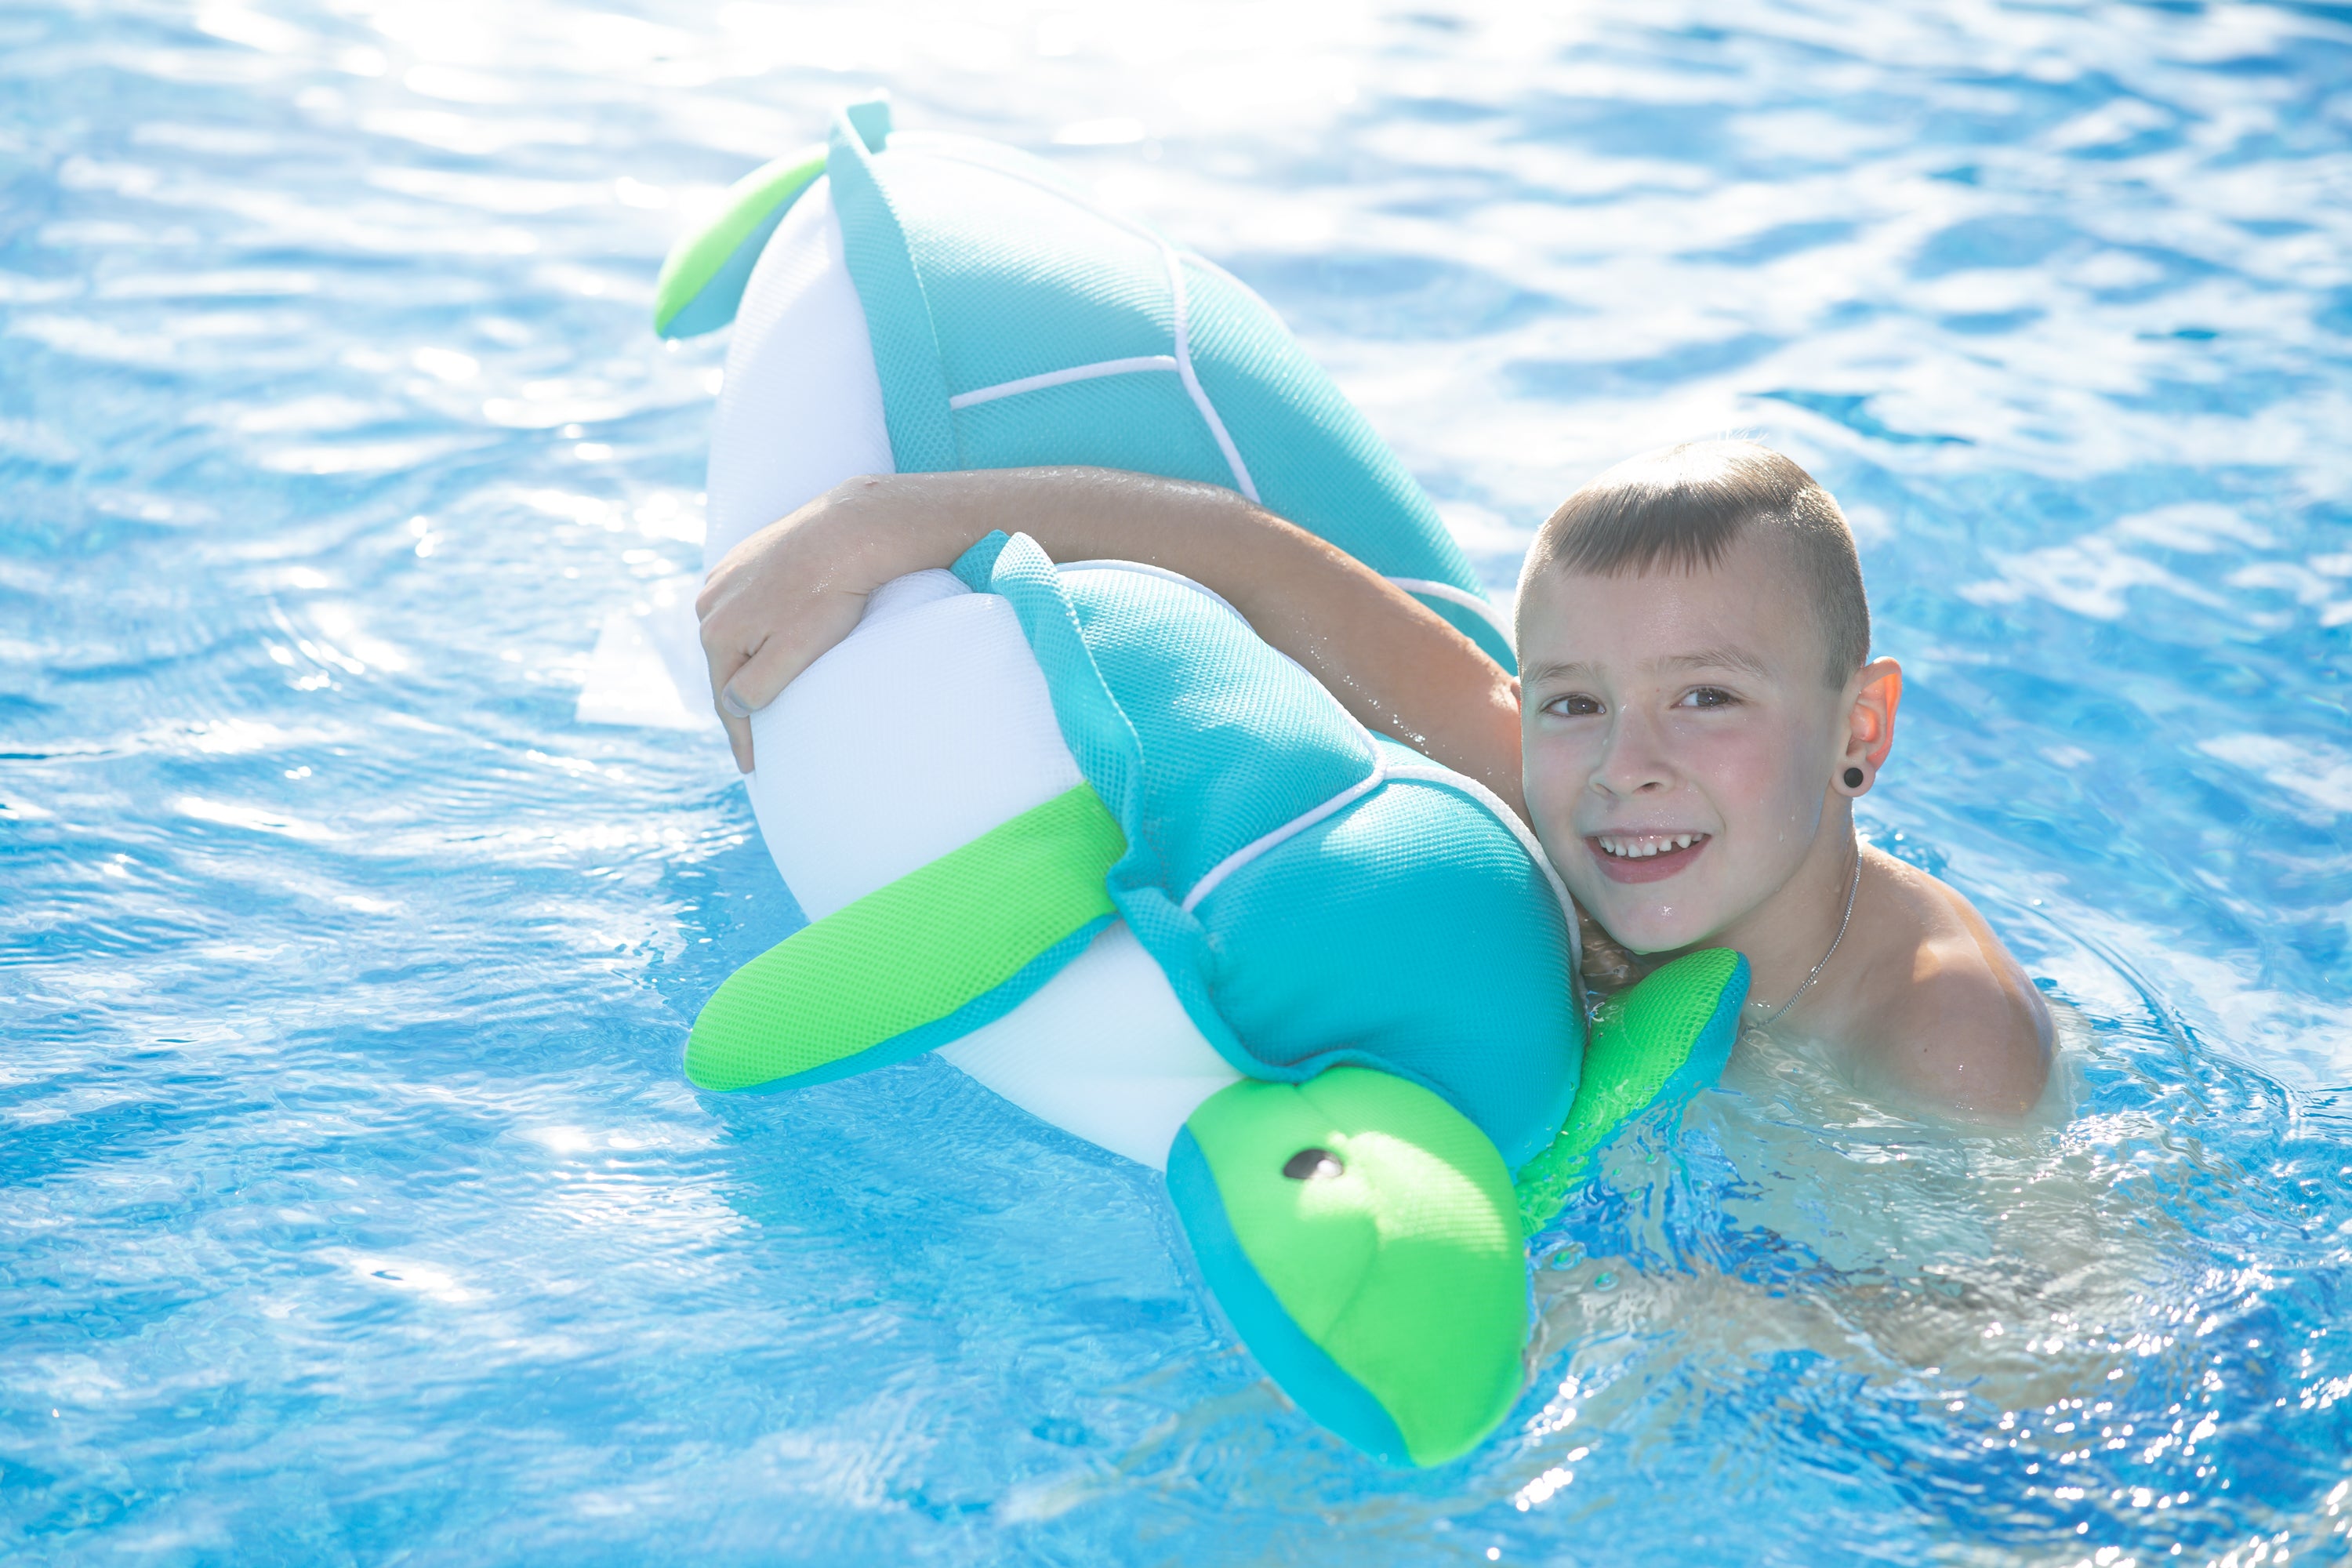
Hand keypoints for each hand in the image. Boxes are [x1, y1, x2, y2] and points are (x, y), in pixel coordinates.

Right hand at [695, 478, 907, 771]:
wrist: (848, 529)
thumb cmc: (827, 595)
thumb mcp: (792, 653)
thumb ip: (756, 686)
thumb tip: (733, 705)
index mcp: (717, 632)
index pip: (726, 699)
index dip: (741, 737)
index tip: (752, 766)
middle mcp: (709, 603)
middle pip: (724, 665)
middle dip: (739, 698)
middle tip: (755, 734)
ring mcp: (725, 576)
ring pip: (734, 634)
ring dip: (745, 659)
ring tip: (760, 687)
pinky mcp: (745, 557)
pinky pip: (745, 605)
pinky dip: (754, 627)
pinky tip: (767, 635)